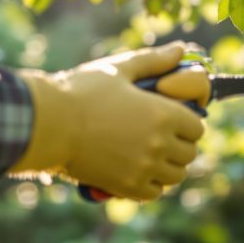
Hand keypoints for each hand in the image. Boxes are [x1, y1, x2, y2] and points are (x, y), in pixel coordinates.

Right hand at [9, 42, 208, 200]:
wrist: (47, 123)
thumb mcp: (119, 69)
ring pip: (175, 176)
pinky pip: (153, 193)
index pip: (197, 127)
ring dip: (168, 166)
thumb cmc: (81, 91)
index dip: (188, 123)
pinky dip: (151, 185)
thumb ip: (154, 61)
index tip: (175, 120)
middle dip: (180, 145)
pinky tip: (138, 172)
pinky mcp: (125, 186)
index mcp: (163, 114)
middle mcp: (159, 143)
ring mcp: (143, 168)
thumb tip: (180, 50)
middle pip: (189, 153)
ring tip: (152, 156)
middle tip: (163, 138)